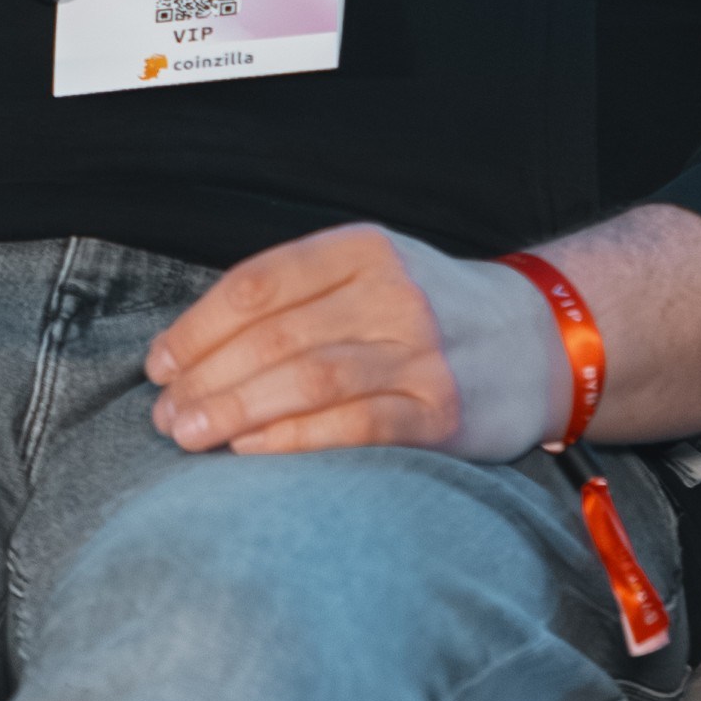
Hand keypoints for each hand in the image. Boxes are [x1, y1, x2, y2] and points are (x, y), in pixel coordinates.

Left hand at [143, 224, 570, 460]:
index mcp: (361, 249)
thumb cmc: (428, 313)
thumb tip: (188, 348)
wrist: (540, 342)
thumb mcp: (368, 274)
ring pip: (308, 378)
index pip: (258, 284)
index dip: (197, 327)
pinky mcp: (442, 412)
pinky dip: (294, 439)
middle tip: (166, 414)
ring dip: (235, 410)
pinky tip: (252, 451)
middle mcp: (392, 292)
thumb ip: (294, 297)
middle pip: (274, 335)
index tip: (160, 364)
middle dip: (206, 378)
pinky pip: (355, 426)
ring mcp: (420, 352)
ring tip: (190, 435)